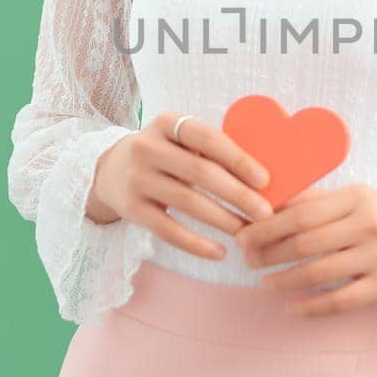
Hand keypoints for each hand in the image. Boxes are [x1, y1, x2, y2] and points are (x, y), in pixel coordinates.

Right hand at [87, 111, 274, 260]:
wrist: (110, 171)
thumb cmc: (165, 155)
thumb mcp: (180, 141)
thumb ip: (212, 150)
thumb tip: (264, 178)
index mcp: (166, 123)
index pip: (208, 138)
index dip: (238, 159)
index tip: (265, 180)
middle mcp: (147, 148)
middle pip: (201, 173)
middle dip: (238, 194)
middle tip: (265, 213)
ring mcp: (137, 179)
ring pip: (188, 203)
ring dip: (223, 220)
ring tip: (247, 232)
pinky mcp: (130, 209)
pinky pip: (168, 230)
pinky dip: (196, 244)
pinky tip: (219, 252)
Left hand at [233, 183, 376, 316]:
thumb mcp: (358, 197)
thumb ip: (317, 200)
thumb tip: (270, 203)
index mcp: (356, 197)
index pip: (301, 212)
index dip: (267, 226)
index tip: (244, 235)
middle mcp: (367, 224)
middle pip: (305, 242)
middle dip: (269, 253)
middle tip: (248, 261)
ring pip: (319, 272)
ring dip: (284, 281)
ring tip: (264, 285)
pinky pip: (341, 301)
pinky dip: (311, 307)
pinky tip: (291, 308)